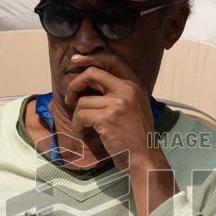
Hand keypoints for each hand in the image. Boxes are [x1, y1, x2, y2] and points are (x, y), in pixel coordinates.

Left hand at [66, 54, 176, 215]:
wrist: (145, 157)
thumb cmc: (136, 135)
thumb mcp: (134, 106)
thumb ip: (118, 91)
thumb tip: (89, 77)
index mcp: (135, 84)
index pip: (111, 59)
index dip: (90, 57)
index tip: (75, 61)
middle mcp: (127, 89)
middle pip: (92, 73)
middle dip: (75, 84)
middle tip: (70, 98)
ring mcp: (118, 103)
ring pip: (83, 100)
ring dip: (77, 115)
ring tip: (83, 126)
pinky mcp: (108, 118)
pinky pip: (81, 115)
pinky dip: (78, 126)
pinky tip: (84, 133)